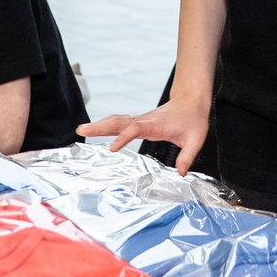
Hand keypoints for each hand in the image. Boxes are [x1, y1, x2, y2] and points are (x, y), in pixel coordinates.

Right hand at [78, 94, 208, 174]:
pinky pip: (119, 123)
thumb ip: (187, 156)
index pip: (135, 129)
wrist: (191, 102)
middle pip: (118, 122)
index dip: (123, 138)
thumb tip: (180, 174)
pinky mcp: (138, 122)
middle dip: (99, 126)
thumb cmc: (193, 119)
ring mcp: (139, 120)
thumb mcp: (196, 139)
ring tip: (80, 130)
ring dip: (99, 125)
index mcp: (155, 124)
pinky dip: (105, 126)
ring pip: (116, 121)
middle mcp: (144, 120)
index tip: (112, 149)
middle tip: (81, 130)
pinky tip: (94, 130)